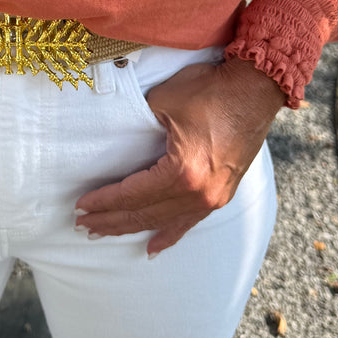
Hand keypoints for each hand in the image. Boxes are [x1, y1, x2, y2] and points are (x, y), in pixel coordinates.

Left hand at [73, 54, 285, 256]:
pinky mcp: (222, 194)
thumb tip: (116, 135)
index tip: (81, 206)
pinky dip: (168, 235)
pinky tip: (153, 247)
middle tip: (83, 225)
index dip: (104, 201)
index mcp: (182, 172)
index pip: (132, 194)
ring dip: (133, 228)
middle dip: (111, 220)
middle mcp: (198, 193)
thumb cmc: (211, 90)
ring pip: (163, 221)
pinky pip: (189, 222)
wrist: (256, 89)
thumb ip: (137, 122)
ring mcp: (212, 197)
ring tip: (105, 233)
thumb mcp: (164, 100)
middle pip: (144, 213)